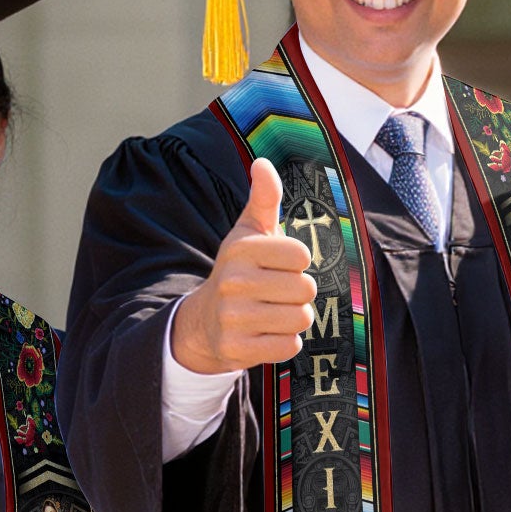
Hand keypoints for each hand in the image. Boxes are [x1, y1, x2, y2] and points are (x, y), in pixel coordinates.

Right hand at [169, 158, 317, 373]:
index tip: (277, 265)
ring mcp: (234, 318)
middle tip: (277, 292)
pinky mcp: (237, 349)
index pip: (301, 255)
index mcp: (241, 249)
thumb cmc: (239, 270)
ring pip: (301, 318)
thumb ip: (264, 198)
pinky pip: (289, 346)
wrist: (204, 321)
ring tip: (272, 312)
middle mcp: (234, 282)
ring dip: (294, 318)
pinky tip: (266, 333)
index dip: (296, 262)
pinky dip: (285, 342)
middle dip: (299, 293)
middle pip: (306, 289)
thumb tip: (262, 162)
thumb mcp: (249, 232)